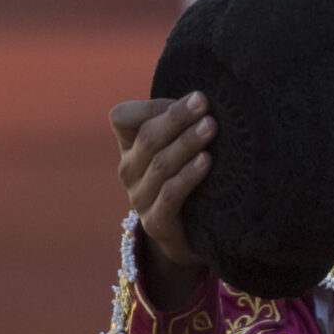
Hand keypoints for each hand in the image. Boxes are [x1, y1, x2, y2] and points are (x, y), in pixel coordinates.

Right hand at [108, 94, 214, 308]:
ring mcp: (140, 198)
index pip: (122, 117)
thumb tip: (207, 95)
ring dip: (186, 143)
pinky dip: (188, 176)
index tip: (190, 99)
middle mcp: (129, 170)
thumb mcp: (178, 150)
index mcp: (130, 147)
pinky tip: (207, 162)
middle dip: (177, 118)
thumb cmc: (188, 183)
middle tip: (204, 103)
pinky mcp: (156, 222)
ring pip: (160, 164)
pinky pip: (170, 194)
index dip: (152, 105)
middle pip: (147, 137)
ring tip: (211, 127)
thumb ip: (182, 126)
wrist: (186, 238)